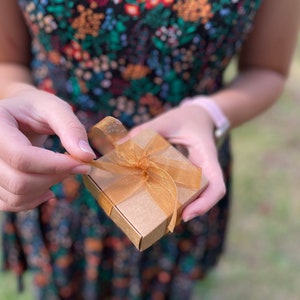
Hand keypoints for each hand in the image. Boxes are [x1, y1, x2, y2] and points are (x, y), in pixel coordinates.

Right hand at [0, 84, 94, 210]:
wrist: (17, 115)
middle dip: (55, 177)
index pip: (22, 157)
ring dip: (47, 187)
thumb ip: (71, 129)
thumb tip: (87, 156)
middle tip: (75, 166)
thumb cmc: (35, 108)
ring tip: (61, 171)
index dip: (56, 165)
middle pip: (19, 181)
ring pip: (16, 196)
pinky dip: (34, 199)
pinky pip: (11, 203)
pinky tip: (47, 186)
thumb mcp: (55, 108)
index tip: (84, 164)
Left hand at [129, 104, 225, 221]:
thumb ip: (146, 130)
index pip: (216, 186)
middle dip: (190, 210)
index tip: (187, 214)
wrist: (199, 116)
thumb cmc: (186, 118)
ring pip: (196, 196)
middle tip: (167, 221)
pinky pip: (186, 188)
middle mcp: (205, 170)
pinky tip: (157, 198)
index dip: (205, 204)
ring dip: (182, 207)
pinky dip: (175, 196)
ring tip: (160, 215)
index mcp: (207, 157)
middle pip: (205, 197)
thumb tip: (121, 144)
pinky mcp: (190, 174)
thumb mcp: (168, 121)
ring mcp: (199, 174)